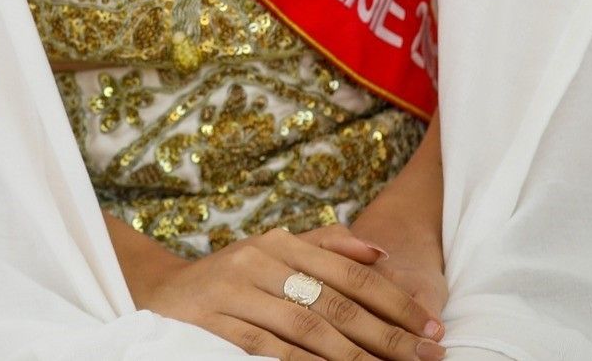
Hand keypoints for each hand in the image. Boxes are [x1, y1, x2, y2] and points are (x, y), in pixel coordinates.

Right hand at [141, 224, 445, 359]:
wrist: (161, 295)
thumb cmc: (232, 278)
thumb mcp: (274, 253)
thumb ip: (325, 246)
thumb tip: (378, 251)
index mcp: (280, 242)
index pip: (349, 271)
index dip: (394, 299)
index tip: (431, 326)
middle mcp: (259, 262)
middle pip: (335, 303)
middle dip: (386, 333)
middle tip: (426, 354)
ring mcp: (235, 294)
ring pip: (307, 329)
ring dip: (354, 356)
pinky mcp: (215, 326)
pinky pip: (269, 352)